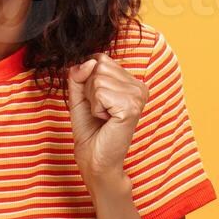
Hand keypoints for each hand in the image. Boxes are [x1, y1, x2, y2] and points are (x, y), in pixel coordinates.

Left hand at [67, 54, 143, 190]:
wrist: (94, 159)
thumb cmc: (90, 130)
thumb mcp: (79, 96)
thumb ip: (79, 75)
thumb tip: (89, 61)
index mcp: (132, 82)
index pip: (100, 59)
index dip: (88, 79)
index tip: (96, 102)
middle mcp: (139, 86)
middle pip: (99, 66)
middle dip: (90, 90)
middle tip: (99, 111)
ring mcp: (138, 95)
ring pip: (98, 79)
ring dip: (93, 100)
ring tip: (103, 117)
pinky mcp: (132, 106)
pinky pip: (100, 92)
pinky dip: (96, 108)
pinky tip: (107, 120)